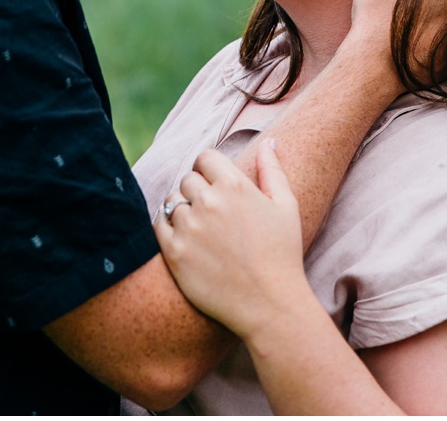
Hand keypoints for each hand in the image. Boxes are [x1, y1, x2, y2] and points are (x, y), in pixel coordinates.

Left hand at [155, 141, 311, 340]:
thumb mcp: (286, 206)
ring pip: (172, 202)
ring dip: (183, 210)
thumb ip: (273, 170)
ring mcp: (189, 228)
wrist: (270, 304)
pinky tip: (185, 240)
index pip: (205, 157)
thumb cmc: (283, 254)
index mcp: (234, 185)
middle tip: (212, 212)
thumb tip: (268, 142)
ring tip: (201, 229)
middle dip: (197, 190)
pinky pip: (159, 226)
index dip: (210, 168)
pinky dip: (168, 228)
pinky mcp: (174, 253)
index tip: (214, 182)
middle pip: (188, 180)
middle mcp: (208, 202)